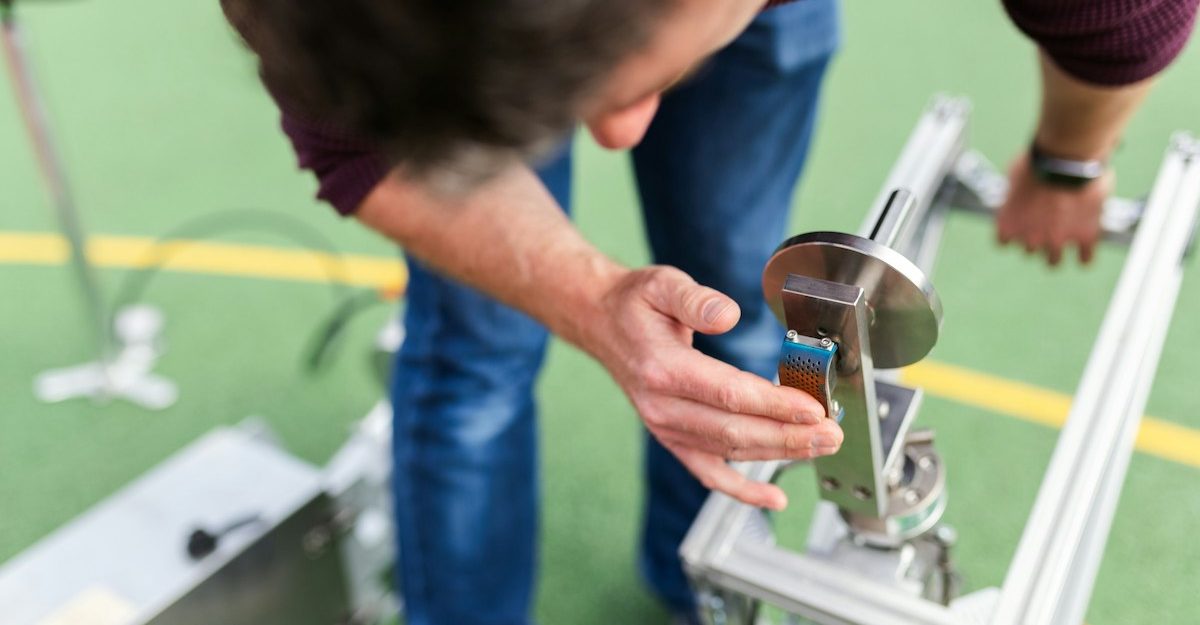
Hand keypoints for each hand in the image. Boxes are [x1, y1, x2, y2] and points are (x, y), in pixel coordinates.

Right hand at [586, 265, 843, 510]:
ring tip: (821, 447)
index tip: (813, 408)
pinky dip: (740, 490)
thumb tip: (727, 314)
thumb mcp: (661, 285)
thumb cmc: (635, 304)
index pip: (728, 394)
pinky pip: (707, 471)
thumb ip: (695, 299)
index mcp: (662, 369)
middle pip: (734, 431)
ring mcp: (665, 427)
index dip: (774, 405)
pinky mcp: (671, 437)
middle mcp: (661, 406)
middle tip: (831, 433)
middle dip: (789, 436)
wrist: (601, 324)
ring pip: (729, 451)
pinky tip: (773, 500)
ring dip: (779, 454)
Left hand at [996, 152, 1110, 265]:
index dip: (1014, 232)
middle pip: (1030, 250)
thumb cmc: (1037, 160)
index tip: (1021, 223)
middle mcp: (1029, 239)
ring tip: (1064, 239)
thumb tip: (1020, 192)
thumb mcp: (1015, 175)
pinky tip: (1086, 246)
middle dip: (1037, 237)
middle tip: (1047, 223)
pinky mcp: (1085, 238)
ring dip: (1057, 252)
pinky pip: (1085, 259)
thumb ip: (1016, 192)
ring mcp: (1058, 241)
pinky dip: (1085, 254)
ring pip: (1053, 261)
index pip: (1004, 242)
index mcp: (1008, 225)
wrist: (1066, 158)